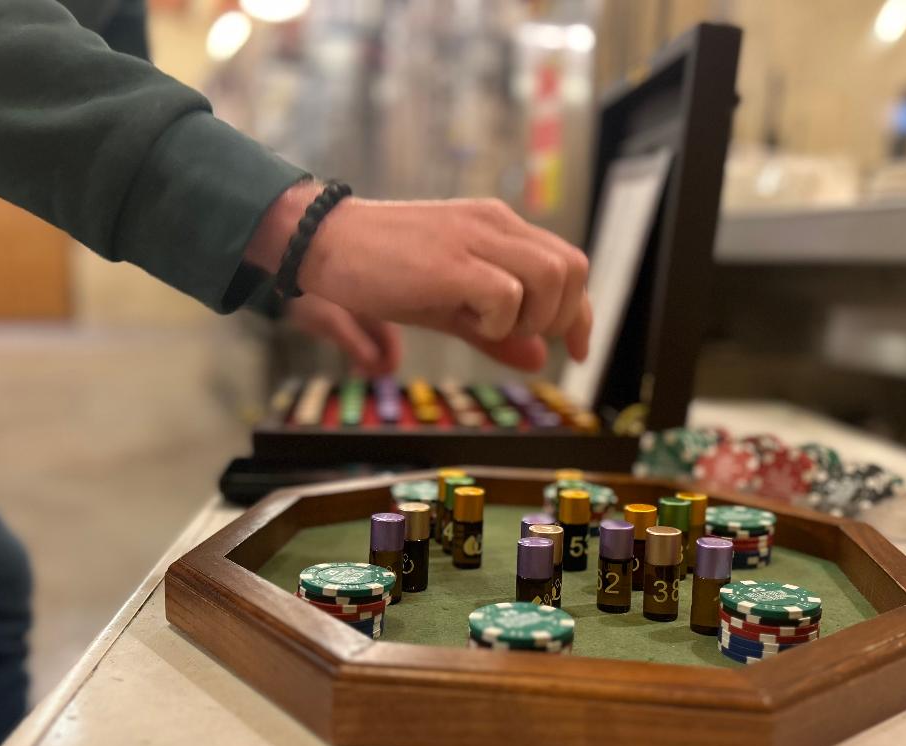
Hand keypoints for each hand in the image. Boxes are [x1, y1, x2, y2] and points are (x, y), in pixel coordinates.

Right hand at [247, 183, 590, 369]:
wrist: (323, 242)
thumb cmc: (383, 270)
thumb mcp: (450, 305)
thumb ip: (497, 332)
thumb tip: (539, 360)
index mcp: (499, 227)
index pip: (568, 264)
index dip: (582, 313)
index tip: (578, 350)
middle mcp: (494, 224)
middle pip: (571, 268)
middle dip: (560, 317)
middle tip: (519, 338)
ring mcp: (474, 239)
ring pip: (550, 276)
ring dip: (532, 317)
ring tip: (489, 329)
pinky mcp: (450, 262)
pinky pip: (506, 295)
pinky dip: (497, 322)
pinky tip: (464, 323)